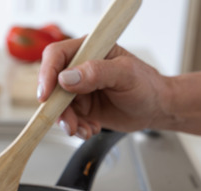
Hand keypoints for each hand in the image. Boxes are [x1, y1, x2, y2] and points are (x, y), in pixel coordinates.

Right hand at [37, 37, 173, 138]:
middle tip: (70, 123)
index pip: (57, 55)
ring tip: (85, 130)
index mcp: (89, 49)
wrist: (155, 108)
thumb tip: (67, 77)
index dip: (47, 73)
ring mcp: (79, 88)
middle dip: (58, 107)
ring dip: (68, 121)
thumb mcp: (125, 75)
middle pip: (52, 84)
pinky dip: (76, 127)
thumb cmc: (146, 85)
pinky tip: (91, 129)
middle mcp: (80, 68)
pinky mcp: (81, 107)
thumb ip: (97, 72)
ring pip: (58, 105)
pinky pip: (68, 118)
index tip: (46, 95)